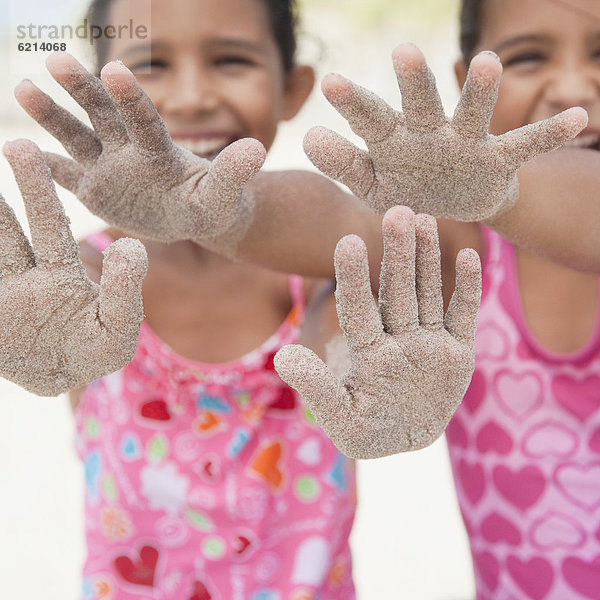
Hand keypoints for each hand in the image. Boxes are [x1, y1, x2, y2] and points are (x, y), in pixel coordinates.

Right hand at [0, 139, 146, 395]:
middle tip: (15, 144)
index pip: (51, 224)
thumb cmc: (93, 357)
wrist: (60, 383)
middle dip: (18, 188)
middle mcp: (31, 274)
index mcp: (63, 272)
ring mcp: (6, 290)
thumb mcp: (117, 331)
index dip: (42, 190)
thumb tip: (133, 246)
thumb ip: (124, 291)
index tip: (37, 150)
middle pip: (20, 225)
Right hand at [14, 52, 264, 246]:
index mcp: (159, 150)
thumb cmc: (214, 203)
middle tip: (55, 60)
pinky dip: (43, 167)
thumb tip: (257, 150)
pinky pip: (66, 175)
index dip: (130, 97)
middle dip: (81, 90)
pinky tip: (17, 150)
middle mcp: (129, 151)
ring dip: (52, 115)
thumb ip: (234, 173)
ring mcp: (109, 168)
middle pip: (102, 115)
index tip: (113, 68)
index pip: (142, 120)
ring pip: (76, 137)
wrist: (196, 216)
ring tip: (23, 88)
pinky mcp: (95, 190)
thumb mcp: (224, 193)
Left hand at [274, 206, 480, 458]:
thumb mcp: (343, 420)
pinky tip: (468, 254)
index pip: (359, 309)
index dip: (352, 278)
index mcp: (368, 352)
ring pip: (428, 293)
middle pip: (397, 291)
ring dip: (427, 259)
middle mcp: (398, 339)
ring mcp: (429, 342)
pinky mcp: (458, 352)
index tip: (346, 241)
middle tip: (396, 212)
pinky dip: (468, 288)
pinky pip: (464, 315)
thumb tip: (283, 356)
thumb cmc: (368, 432)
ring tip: (424, 219)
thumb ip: (317, 389)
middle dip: (397, 254)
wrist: (404, 440)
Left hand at [304, 43, 587, 220]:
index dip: (353, 102)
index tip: (330, 81)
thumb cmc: (405, 189)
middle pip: (419, 105)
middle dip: (413, 82)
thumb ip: (343, 164)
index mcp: (394, 141)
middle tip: (402, 52)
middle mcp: (429, 133)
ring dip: (478, 92)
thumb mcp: (371, 184)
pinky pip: (526, 144)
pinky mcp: (497, 159)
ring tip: (485, 62)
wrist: (449, 207)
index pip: (370, 118)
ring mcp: (465, 144)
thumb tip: (309, 138)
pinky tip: (579, 117)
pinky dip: (550, 132)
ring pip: (471, 115)